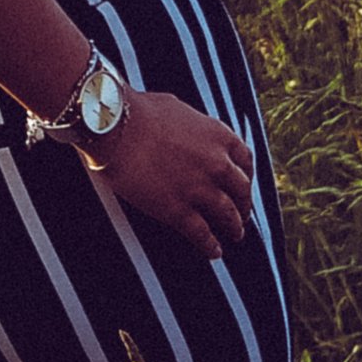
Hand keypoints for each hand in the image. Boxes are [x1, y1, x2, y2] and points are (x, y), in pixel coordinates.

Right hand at [80, 89, 256, 255]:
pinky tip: (213, 252)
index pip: (244, 160)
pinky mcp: (178, 211)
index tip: (243, 184)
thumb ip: (191, 125)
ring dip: (234, 228)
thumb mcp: (175, 108)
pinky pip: (202, 234)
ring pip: (228, 215)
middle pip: (241, 191)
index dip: (246, 176)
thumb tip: (187, 130)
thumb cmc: (137, 112)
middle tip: (241, 213)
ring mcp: (200, 189)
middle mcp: (216, 163)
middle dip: (244, 205)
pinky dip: (210, 245)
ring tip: (234, 235)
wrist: (115, 127)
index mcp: (217, 135)